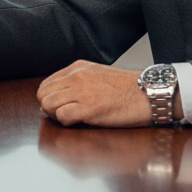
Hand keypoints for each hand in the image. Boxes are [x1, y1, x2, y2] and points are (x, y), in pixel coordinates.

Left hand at [37, 61, 182, 127]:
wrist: (148, 93)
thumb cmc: (126, 89)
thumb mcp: (97, 76)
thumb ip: (76, 83)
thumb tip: (53, 101)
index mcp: (77, 68)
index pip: (46, 84)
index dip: (49, 99)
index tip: (59, 107)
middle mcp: (76, 77)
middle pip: (43, 94)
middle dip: (49, 108)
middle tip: (65, 115)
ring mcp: (82, 91)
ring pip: (48, 104)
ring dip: (57, 115)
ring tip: (74, 119)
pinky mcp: (89, 108)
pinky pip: (62, 116)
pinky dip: (67, 123)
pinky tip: (82, 122)